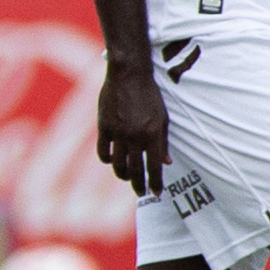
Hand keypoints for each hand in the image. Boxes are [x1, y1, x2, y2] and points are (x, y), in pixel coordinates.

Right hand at [95, 58, 170, 200]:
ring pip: (117, 164)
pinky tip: (112, 161)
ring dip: (123, 175)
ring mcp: (117, 132)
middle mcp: (134, 136)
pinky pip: (103, 152)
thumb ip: (163, 142)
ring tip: (127, 177)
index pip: (154, 167)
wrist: (128, 75)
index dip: (155, 183)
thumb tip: (166, 163)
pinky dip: (107, 160)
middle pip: (135, 170)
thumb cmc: (150, 96)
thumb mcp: (163, 118)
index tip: (156, 193)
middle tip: (141, 192)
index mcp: (152, 134)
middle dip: (139, 185)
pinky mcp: (103, 127)